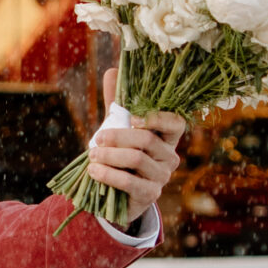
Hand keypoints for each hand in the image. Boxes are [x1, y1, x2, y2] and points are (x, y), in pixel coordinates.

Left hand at [87, 67, 185, 218]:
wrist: (116, 194)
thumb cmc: (120, 155)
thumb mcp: (119, 129)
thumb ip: (118, 104)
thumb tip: (113, 71)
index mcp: (168, 138)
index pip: (176, 122)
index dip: (158, 118)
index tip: (133, 118)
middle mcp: (170, 157)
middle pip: (147, 139)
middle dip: (118, 136)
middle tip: (97, 138)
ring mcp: (162, 178)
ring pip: (137, 159)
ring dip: (109, 155)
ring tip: (92, 155)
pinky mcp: (150, 196)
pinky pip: (129, 182)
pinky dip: (108, 174)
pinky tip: (93, 171)